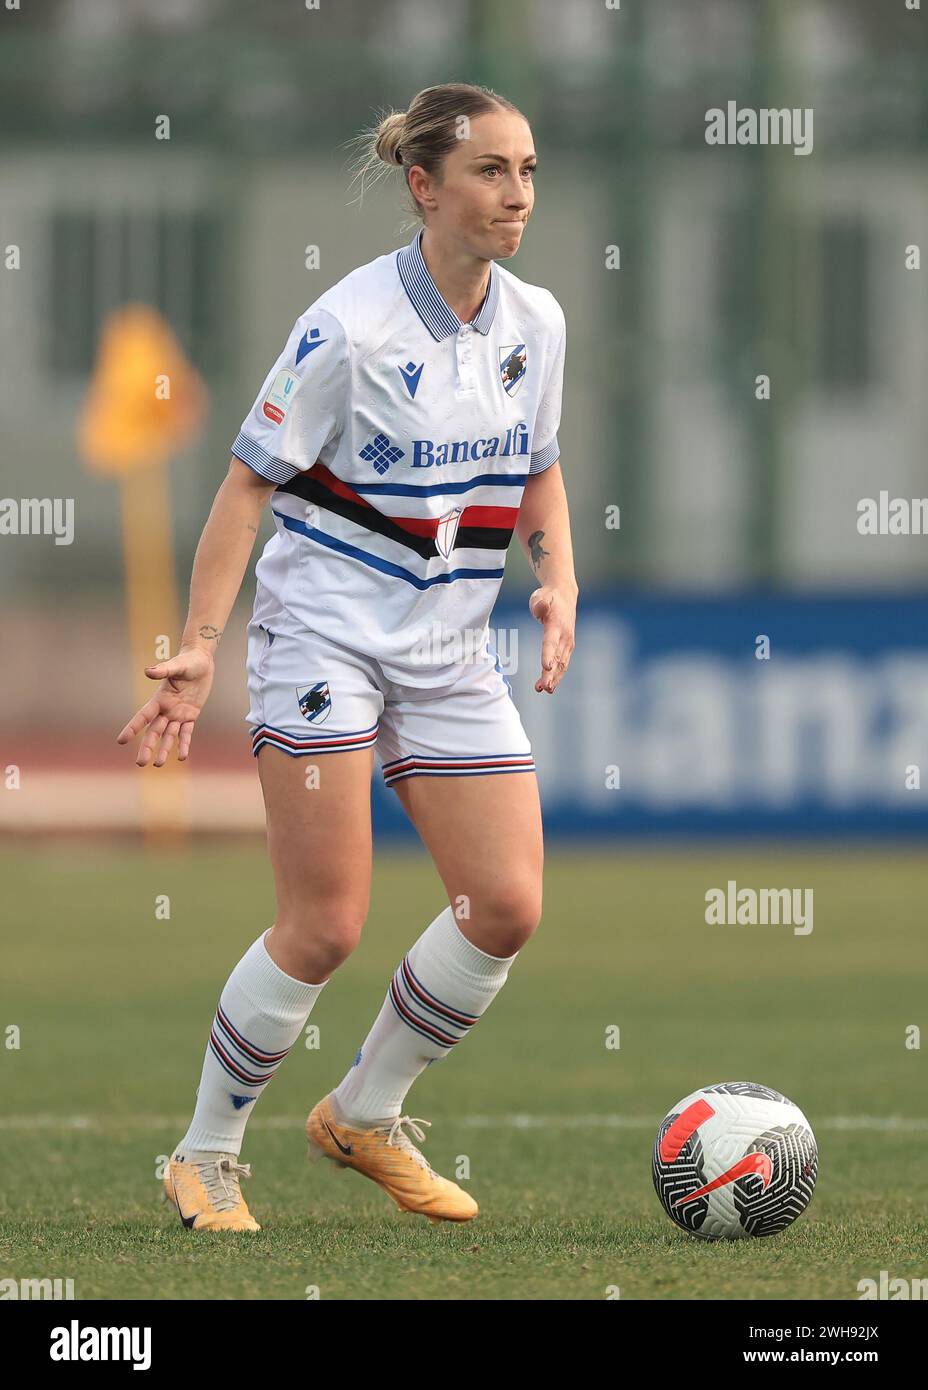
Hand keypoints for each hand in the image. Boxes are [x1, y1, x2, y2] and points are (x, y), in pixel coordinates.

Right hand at [116, 646, 214, 765]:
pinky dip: (184, 744)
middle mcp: (166, 709)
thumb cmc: (187, 662)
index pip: (143, 716)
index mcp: (160, 699)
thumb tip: (148, 672)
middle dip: (147, 747)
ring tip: (158, 765)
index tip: (121, 741)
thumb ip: (163, 670)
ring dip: (164, 750)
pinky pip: (186, 733)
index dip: (132, 728)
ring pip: (168, 736)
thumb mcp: (176, 666)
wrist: (200, 662)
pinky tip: (182, 757)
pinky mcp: (190, 715)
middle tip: (140, 763)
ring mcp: (178, 714)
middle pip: (154, 732)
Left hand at [528, 585, 576, 692]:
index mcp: (557, 625)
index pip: (551, 642)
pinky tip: (547, 687)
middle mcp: (565, 636)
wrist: (564, 595)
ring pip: (561, 665)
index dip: (549, 654)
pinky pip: (562, 665)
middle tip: (544, 687)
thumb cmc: (548, 597)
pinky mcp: (567, 648)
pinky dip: (556, 676)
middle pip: (558, 658)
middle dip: (551, 674)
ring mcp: (568, 643)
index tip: (546, 666)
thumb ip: (540, 604)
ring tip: (543, 690)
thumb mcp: (541, 596)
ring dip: (553, 679)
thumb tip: (540, 607)